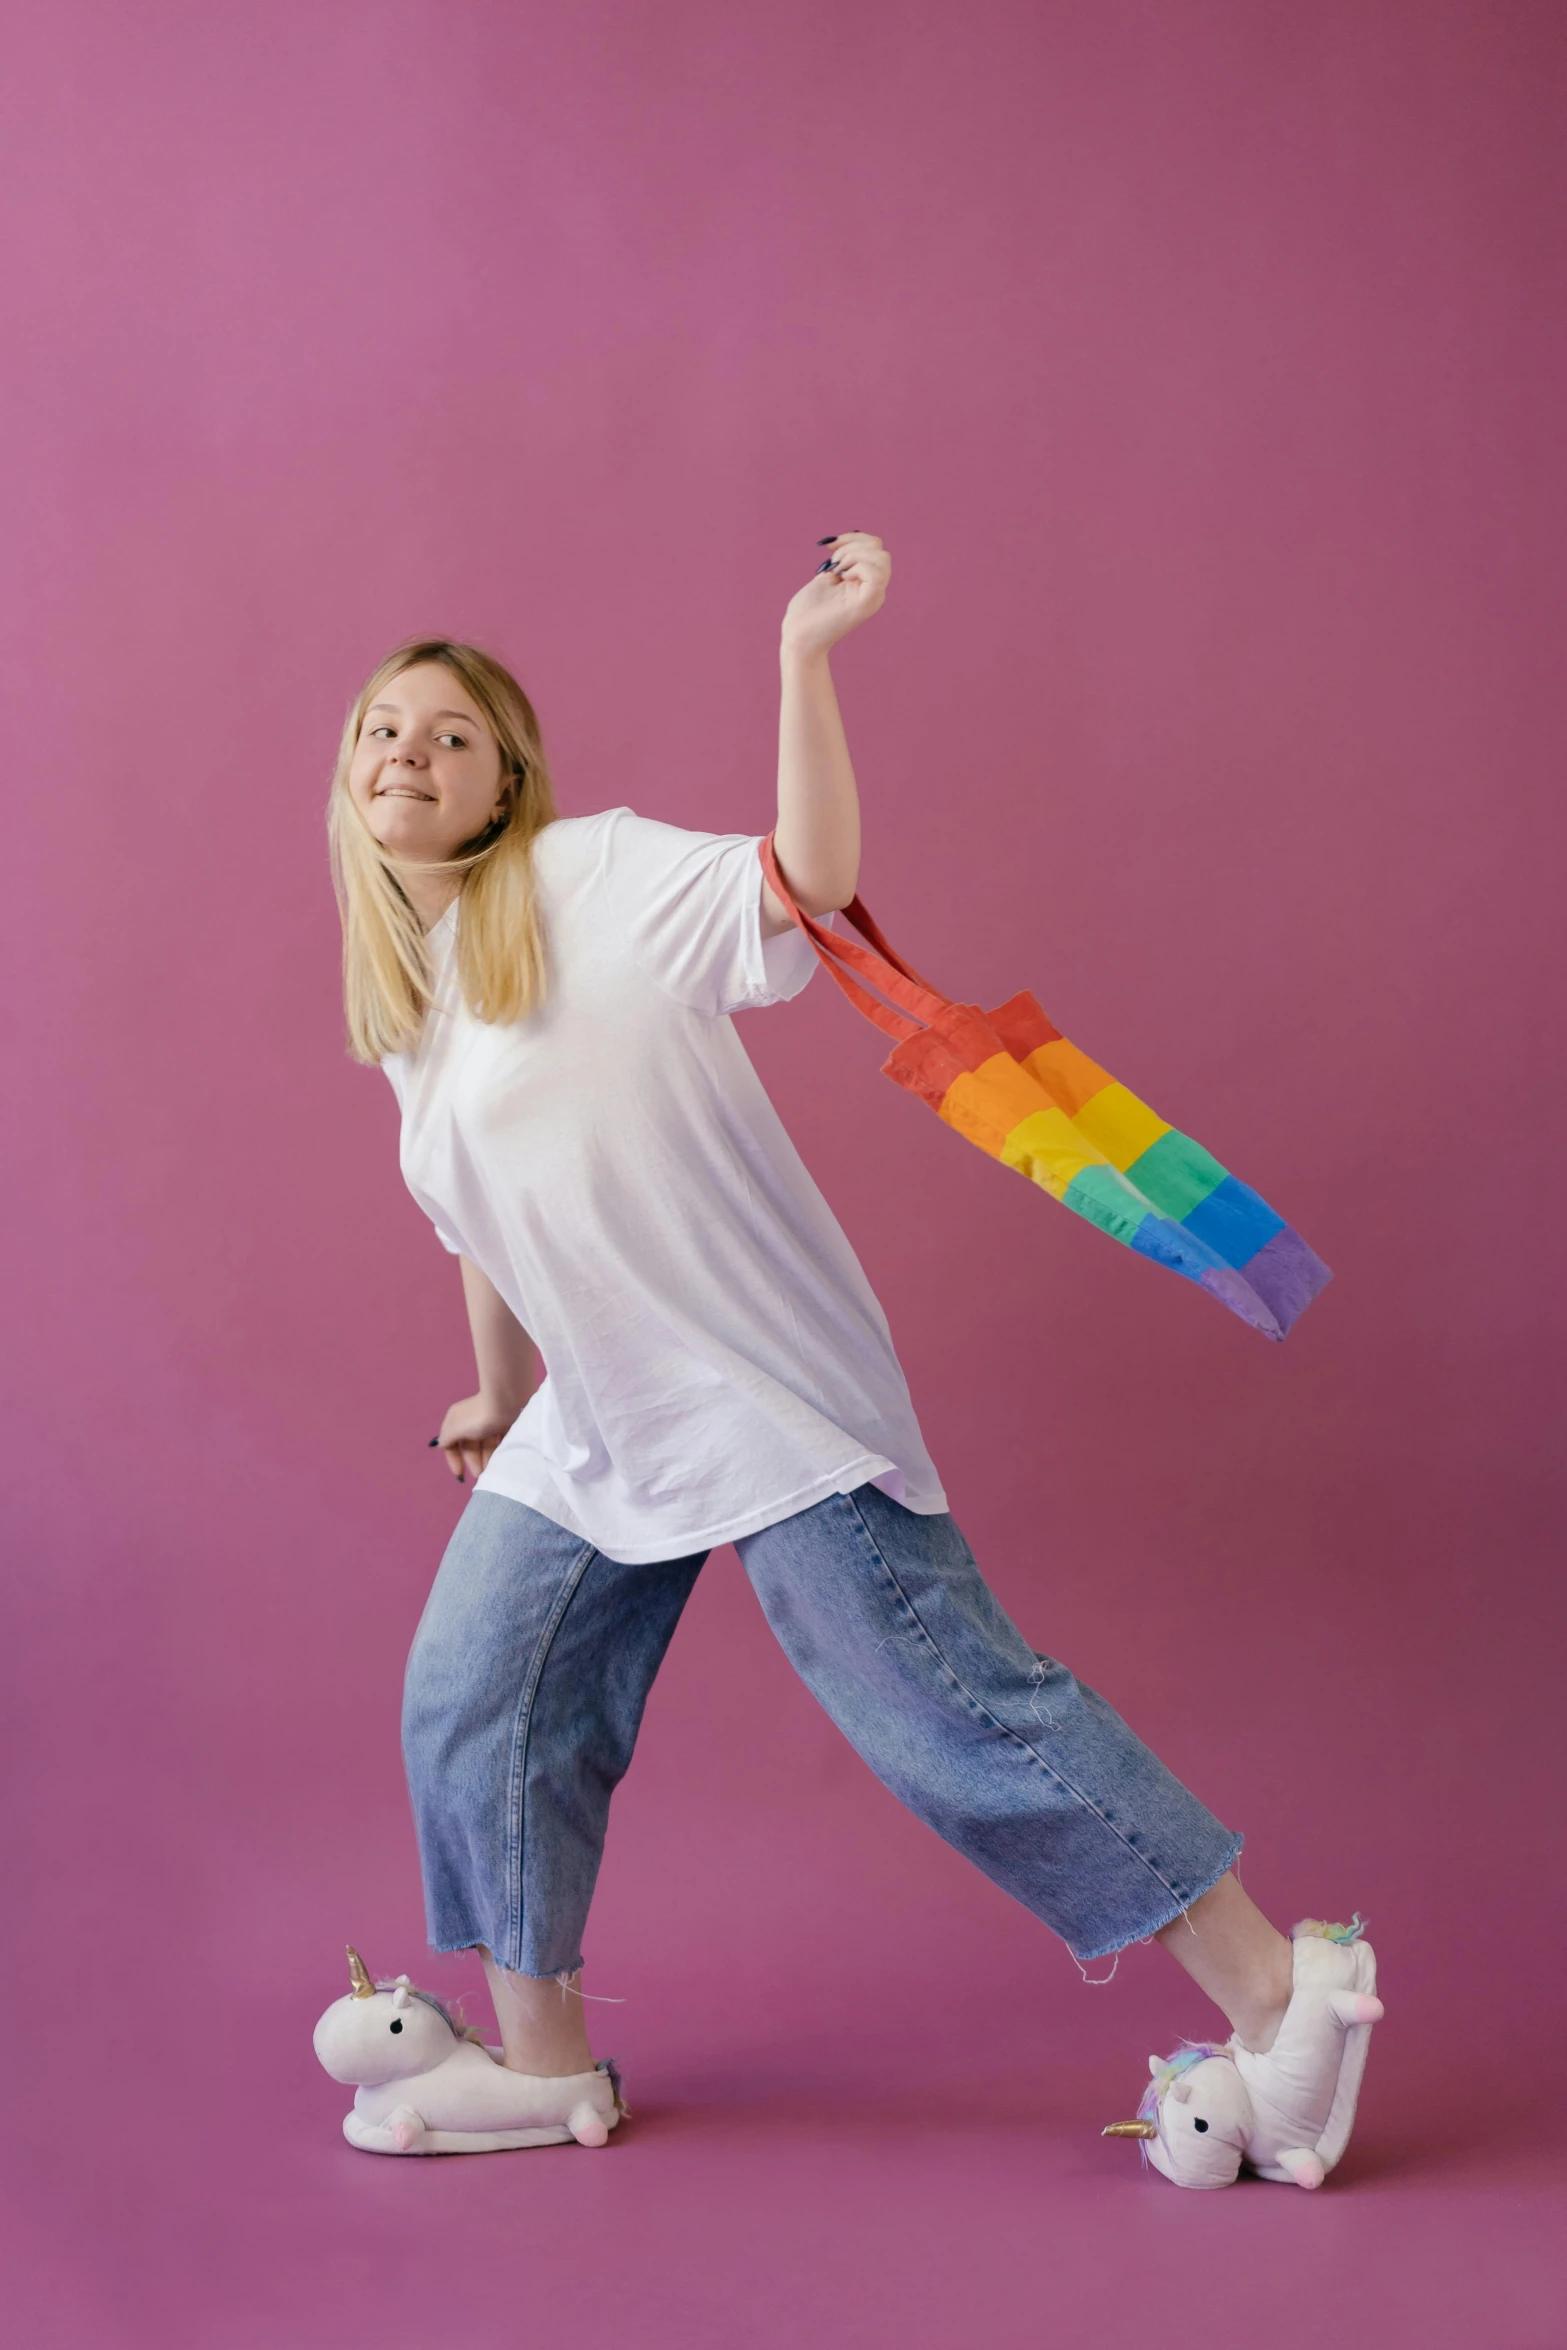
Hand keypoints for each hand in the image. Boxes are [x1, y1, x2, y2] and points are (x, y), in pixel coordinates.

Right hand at [432, 1392, 520, 1482]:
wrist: (506, 1401)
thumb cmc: (478, 1416)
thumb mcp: (456, 1428)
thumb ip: (446, 1438)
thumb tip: (441, 1443)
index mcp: (456, 1420)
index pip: (450, 1444)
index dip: (453, 1460)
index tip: (460, 1474)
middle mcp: (470, 1420)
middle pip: (470, 1446)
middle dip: (474, 1462)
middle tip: (481, 1475)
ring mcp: (488, 1420)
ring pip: (485, 1445)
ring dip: (487, 1459)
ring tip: (492, 1470)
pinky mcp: (504, 1422)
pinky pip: (499, 1440)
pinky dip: (499, 1450)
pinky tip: (501, 1459)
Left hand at [780, 532, 890, 657]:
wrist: (798, 636)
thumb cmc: (808, 611)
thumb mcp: (827, 576)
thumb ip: (842, 561)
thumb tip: (853, 538)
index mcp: (865, 584)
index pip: (875, 548)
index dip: (853, 538)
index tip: (830, 546)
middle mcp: (874, 591)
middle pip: (880, 550)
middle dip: (853, 545)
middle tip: (833, 563)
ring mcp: (873, 598)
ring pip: (882, 558)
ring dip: (854, 555)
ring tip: (836, 570)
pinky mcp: (866, 605)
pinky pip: (876, 574)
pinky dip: (857, 567)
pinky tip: (841, 578)